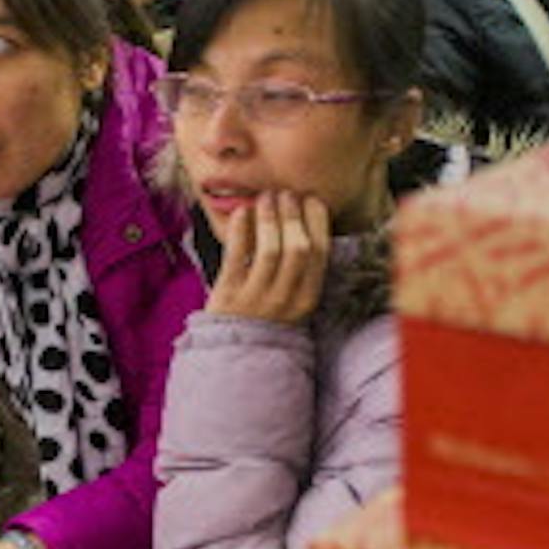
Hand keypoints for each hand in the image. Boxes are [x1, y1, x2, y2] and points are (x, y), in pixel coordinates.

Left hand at [205, 192, 331, 325]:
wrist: (234, 354)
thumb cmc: (265, 317)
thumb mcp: (291, 297)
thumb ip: (299, 266)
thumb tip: (301, 216)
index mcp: (307, 298)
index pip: (320, 252)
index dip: (317, 221)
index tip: (310, 199)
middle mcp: (285, 300)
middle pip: (298, 248)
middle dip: (293, 215)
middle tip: (286, 194)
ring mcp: (256, 299)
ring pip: (269, 251)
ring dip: (269, 218)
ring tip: (265, 198)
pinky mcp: (228, 296)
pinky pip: (236, 257)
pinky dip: (240, 230)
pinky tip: (241, 211)